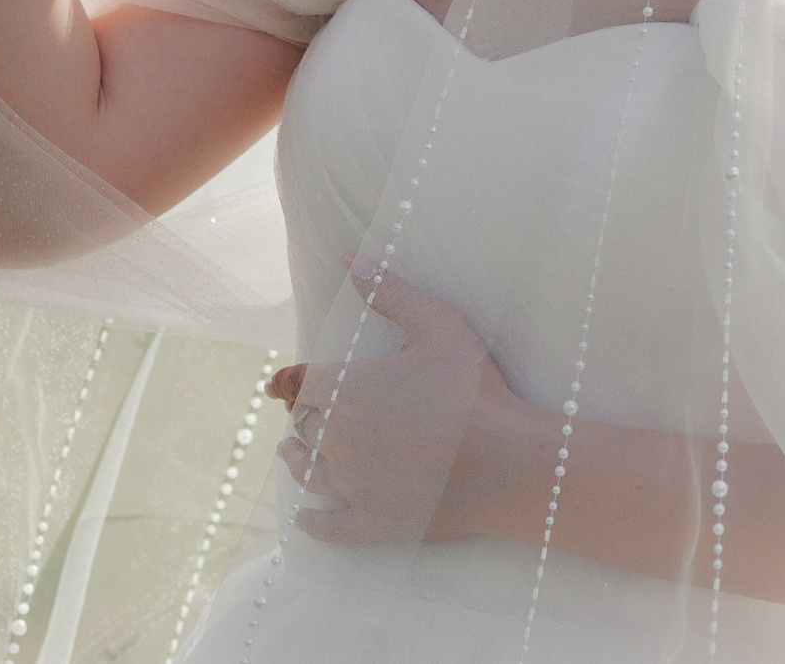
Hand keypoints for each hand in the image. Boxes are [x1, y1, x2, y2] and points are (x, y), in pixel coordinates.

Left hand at [266, 265, 547, 546]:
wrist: (507, 459)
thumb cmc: (474, 387)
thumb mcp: (437, 323)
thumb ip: (390, 290)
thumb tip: (350, 259)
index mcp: (343, 389)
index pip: (300, 383)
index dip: (291, 381)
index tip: (278, 384)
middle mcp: (335, 438)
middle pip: (304, 427)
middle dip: (304, 418)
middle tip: (305, 416)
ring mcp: (352, 485)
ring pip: (307, 472)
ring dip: (297, 460)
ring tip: (292, 455)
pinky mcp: (371, 524)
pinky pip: (327, 525)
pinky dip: (312, 521)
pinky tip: (306, 519)